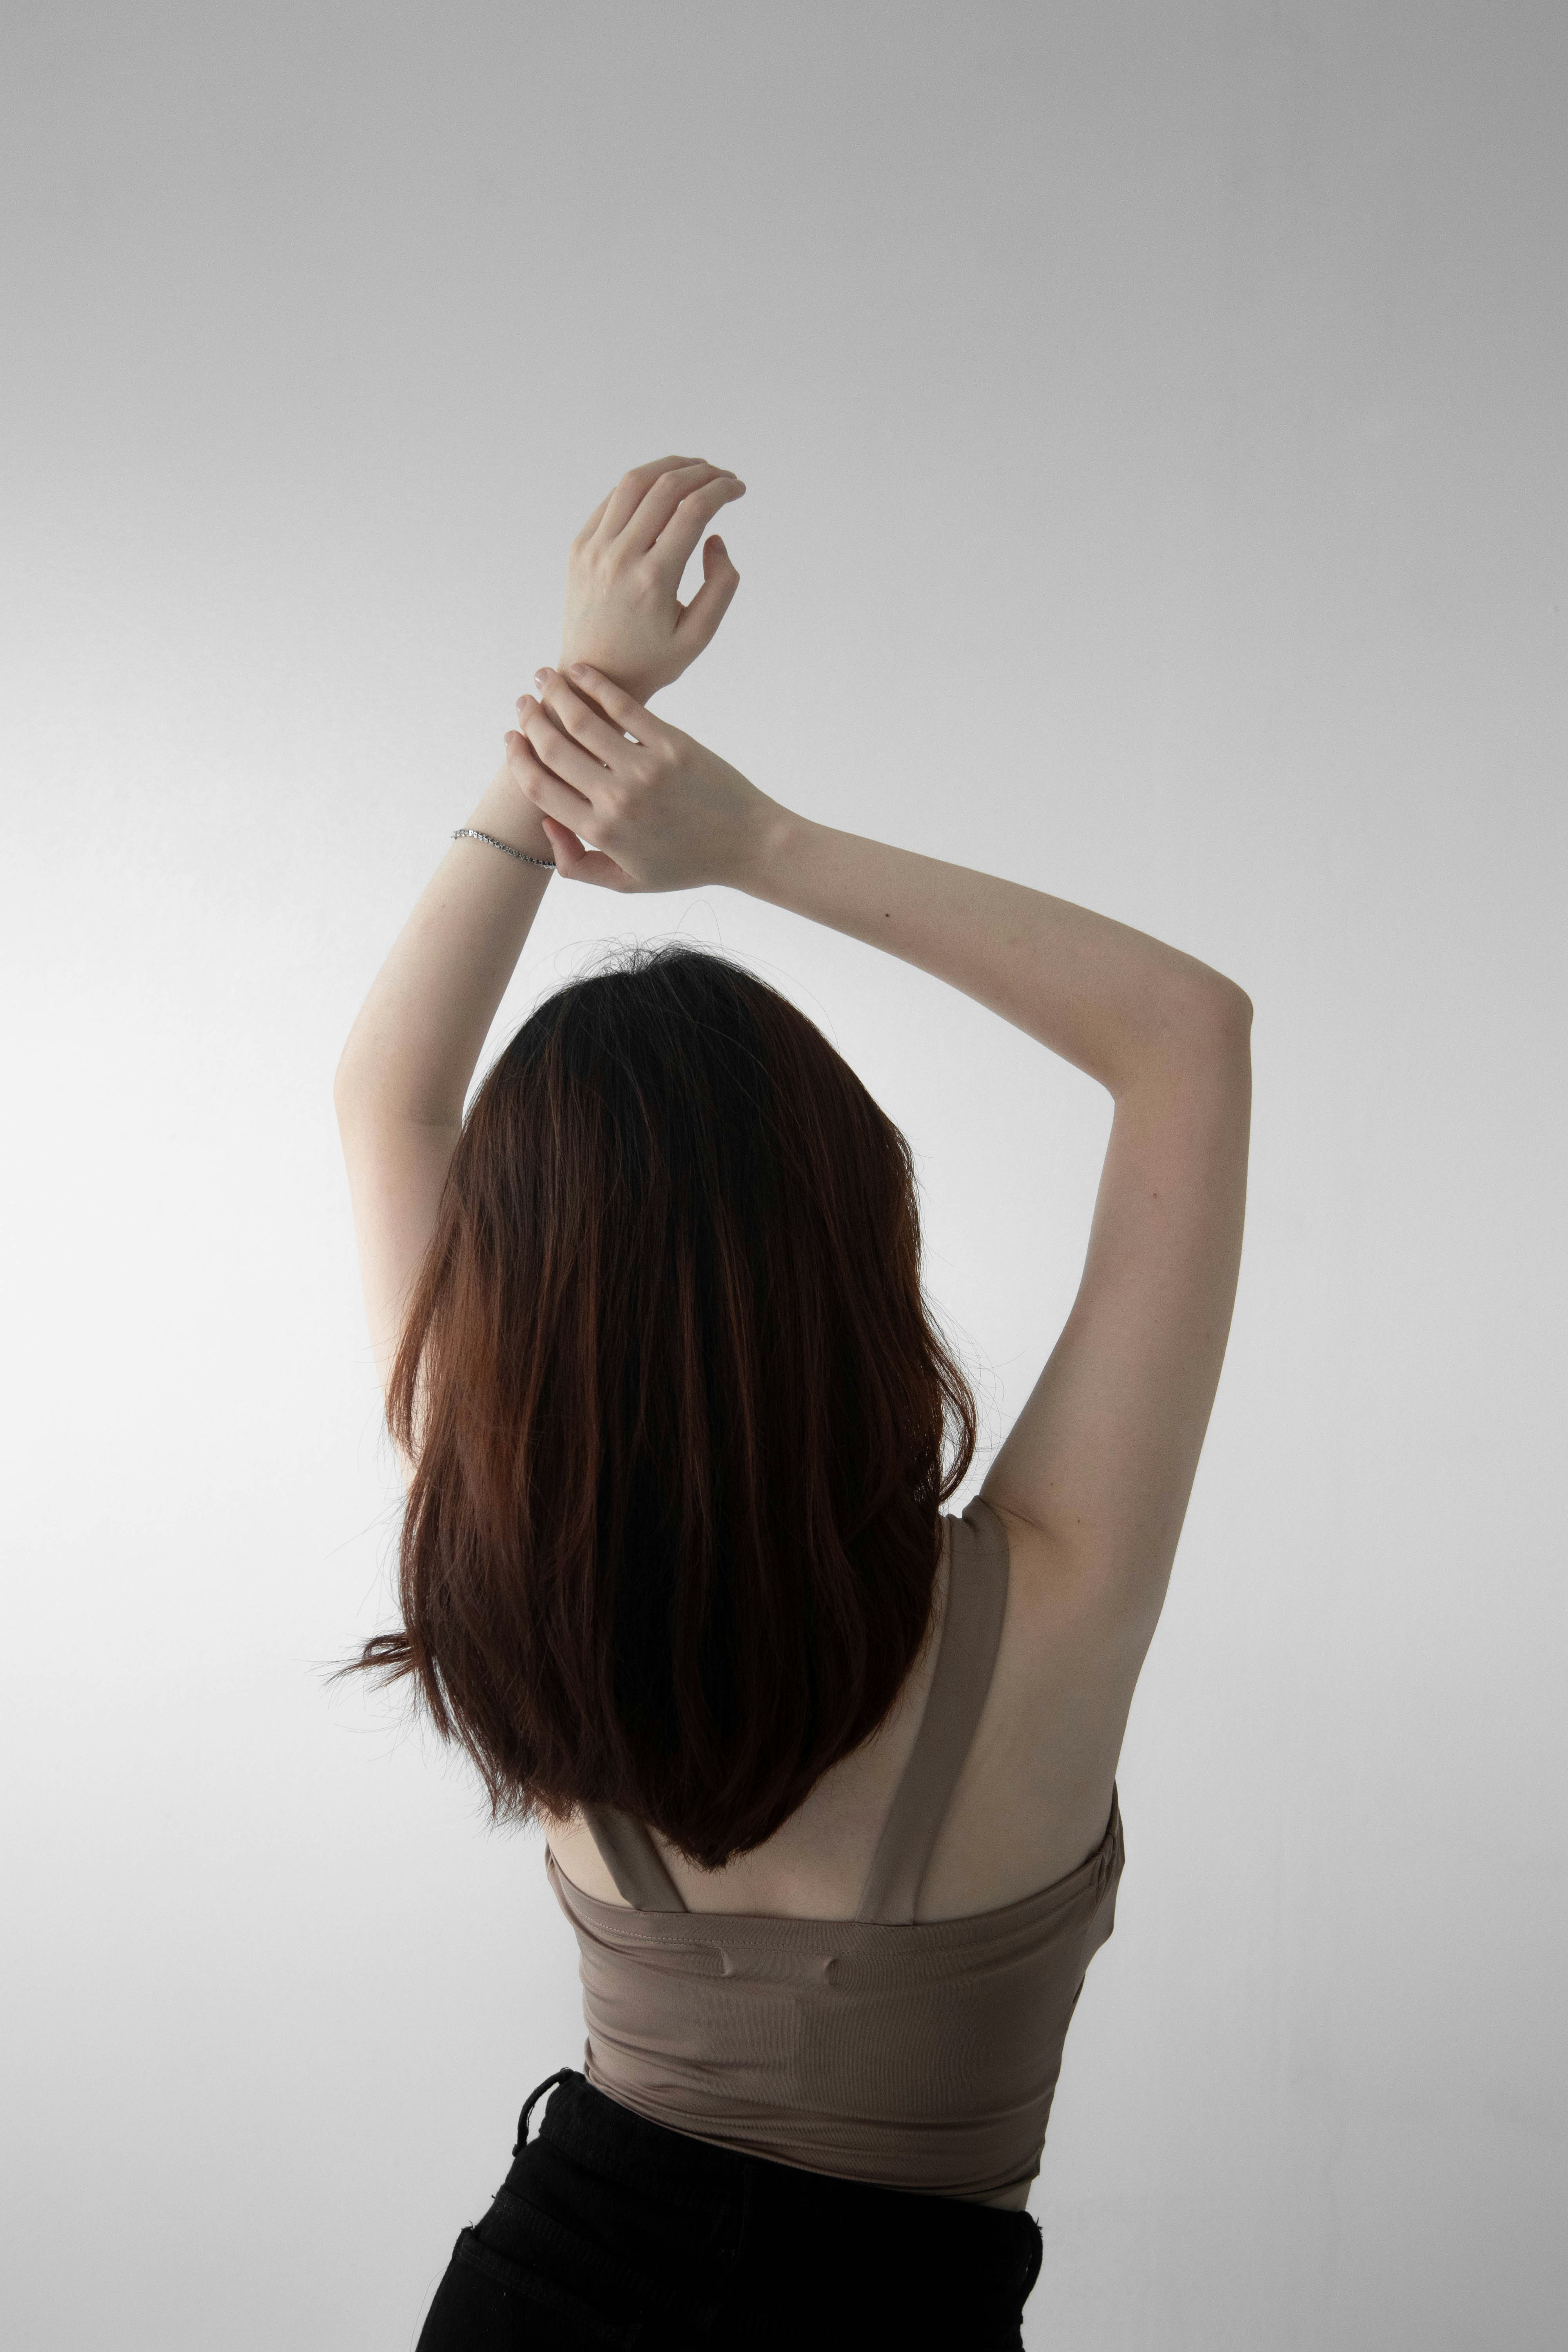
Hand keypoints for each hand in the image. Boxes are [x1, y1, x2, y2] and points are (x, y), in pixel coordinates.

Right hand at [504, 664, 782, 893]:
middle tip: (523, 703)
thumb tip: (546, 824)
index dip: (517, 759)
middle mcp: (617, 799)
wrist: (748, 845)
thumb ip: (578, 864)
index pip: (539, 788)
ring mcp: (644, 769)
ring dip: (555, 694)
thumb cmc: (686, 865)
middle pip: (553, 750)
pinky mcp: (672, 744)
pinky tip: (582, 671)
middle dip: (530, 721)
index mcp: (601, 832)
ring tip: (544, 677)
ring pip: (582, 721)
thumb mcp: (628, 883)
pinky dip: (596, 684)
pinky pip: (625, 707)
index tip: (511, 739)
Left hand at [559, 456, 745, 704]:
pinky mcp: (580, 547)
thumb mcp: (698, 637)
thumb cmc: (650, 662)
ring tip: (695, 470)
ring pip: (635, 483)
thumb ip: (721, 586)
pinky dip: (641, 485)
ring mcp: (595, 549)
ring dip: (670, 467)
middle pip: (666, 487)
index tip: (739, 489)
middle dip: (702, 472)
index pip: (693, 510)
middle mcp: (620, 557)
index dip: (722, 489)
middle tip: (723, 477)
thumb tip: (715, 538)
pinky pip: (612, 500)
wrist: (591, 679)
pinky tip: (661, 490)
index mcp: (653, 580)